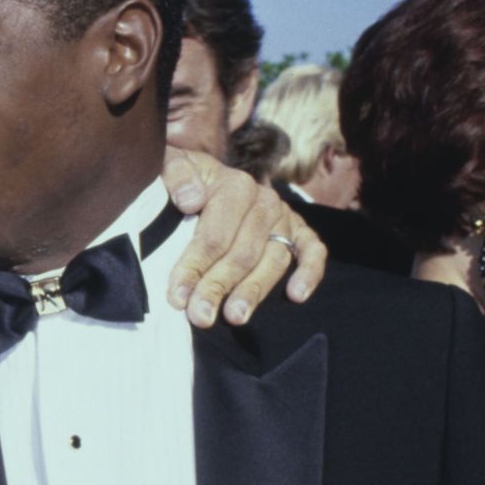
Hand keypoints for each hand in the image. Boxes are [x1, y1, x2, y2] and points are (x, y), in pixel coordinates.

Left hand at [160, 148, 326, 326]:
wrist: (209, 173)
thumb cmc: (186, 180)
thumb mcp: (173, 166)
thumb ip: (176, 175)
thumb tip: (190, 200)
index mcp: (234, 186)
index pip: (214, 235)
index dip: (194, 267)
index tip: (177, 297)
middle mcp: (264, 202)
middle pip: (243, 253)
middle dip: (218, 287)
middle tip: (200, 317)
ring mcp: (285, 218)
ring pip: (273, 260)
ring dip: (254, 291)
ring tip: (234, 317)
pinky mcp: (300, 231)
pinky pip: (312, 252)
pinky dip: (309, 273)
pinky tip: (296, 296)